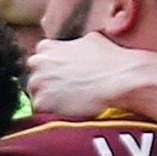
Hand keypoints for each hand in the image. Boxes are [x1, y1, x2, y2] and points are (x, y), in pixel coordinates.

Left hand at [25, 33, 140, 116]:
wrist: (121, 81)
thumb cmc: (111, 60)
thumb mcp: (90, 40)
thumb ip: (73, 44)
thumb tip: (76, 46)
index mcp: (46, 47)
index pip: (40, 64)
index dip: (53, 74)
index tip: (65, 81)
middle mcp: (37, 62)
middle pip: (35, 80)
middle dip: (48, 87)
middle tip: (68, 94)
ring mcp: (37, 83)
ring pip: (37, 97)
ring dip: (50, 102)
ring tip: (71, 104)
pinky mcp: (41, 104)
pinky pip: (41, 113)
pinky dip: (53, 115)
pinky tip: (70, 112)